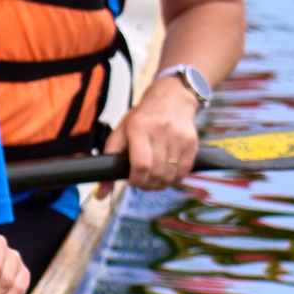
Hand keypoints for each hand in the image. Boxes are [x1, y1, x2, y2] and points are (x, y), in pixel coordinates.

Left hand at [106, 74, 203, 188]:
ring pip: (171, 175)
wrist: (171, 98)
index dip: (136, 180)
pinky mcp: (192, 142)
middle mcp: (160, 131)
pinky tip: (167, 175)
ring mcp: (179, 137)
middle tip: (142, 183)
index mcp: (139, 127)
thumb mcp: (121, 132)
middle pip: (156, 172)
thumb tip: (100, 194)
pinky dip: (174, 179)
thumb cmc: (142, 118)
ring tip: (153, 180)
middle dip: (147, 185)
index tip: (131, 181)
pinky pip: (184, 171)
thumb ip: (108, 160)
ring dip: (160, 184)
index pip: (141, 165)